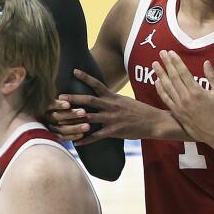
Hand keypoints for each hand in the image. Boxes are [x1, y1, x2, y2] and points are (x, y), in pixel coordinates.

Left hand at [51, 68, 172, 144]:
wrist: (154, 122)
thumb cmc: (139, 111)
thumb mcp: (125, 100)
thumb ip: (112, 99)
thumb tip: (102, 95)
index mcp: (113, 97)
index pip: (97, 84)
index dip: (85, 77)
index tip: (74, 71)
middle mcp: (111, 106)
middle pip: (89, 100)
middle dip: (73, 99)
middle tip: (59, 97)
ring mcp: (112, 119)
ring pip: (89, 118)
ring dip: (74, 119)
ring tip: (61, 120)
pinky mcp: (114, 132)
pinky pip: (96, 136)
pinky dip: (85, 140)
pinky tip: (76, 143)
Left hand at [153, 52, 213, 143]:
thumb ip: (213, 76)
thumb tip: (206, 62)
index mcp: (196, 91)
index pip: (183, 72)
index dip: (176, 61)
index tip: (170, 53)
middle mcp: (186, 97)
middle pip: (173, 77)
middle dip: (166, 64)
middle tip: (161, 53)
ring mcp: (180, 106)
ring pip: (167, 87)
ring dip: (160, 74)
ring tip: (154, 64)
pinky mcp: (177, 113)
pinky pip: (166, 99)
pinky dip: (160, 90)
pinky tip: (157, 82)